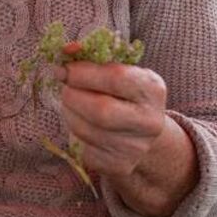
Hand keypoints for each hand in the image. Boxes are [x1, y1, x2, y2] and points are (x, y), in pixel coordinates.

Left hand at [58, 55, 170, 180]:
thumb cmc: (124, 95)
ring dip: (69, 113)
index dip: (84, 72)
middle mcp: (149, 121)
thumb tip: (67, 49)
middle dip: (73, 96)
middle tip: (64, 88)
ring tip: (71, 104)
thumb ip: (94, 58)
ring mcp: (136, 147)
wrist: (144, 136)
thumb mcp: (119, 71)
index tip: (64, 68)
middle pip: (101, 110)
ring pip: (86, 130)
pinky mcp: (119, 166)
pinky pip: (83, 148)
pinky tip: (80, 123)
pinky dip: (74, 133)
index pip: (116, 78)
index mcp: (152, 89)